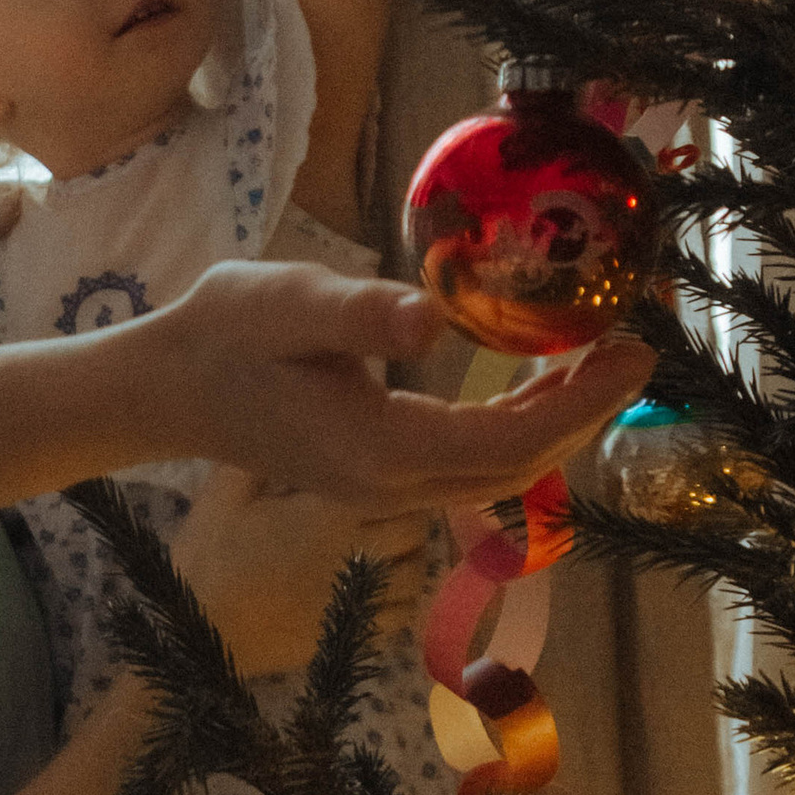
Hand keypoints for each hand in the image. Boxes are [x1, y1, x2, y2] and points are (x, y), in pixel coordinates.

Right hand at [138, 262, 653, 511]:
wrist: (161, 387)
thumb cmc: (221, 333)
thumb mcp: (288, 303)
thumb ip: (361, 315)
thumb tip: (434, 318)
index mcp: (378, 448)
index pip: (507, 439)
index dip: (580, 402)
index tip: (633, 351)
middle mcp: (388, 486)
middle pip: (516, 468)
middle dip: (584, 415)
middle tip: (632, 351)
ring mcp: (380, 491)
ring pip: (495, 474)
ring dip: (554, 426)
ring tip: (593, 363)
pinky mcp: (372, 479)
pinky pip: (467, 465)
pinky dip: (515, 430)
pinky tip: (527, 384)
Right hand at [175, 474, 430, 682]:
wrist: (199, 629)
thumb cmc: (211, 552)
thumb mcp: (230, 487)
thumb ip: (275, 451)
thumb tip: (309, 418)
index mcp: (331, 512)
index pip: (401, 485)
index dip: (396, 475)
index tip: (377, 468)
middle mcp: (359, 553)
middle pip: (416, 526)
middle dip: (405, 511)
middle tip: (376, 503)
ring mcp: (364, 598)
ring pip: (418, 567)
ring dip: (406, 551)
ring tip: (377, 540)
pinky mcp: (359, 633)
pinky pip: (405, 609)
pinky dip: (399, 592)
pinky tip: (374, 580)